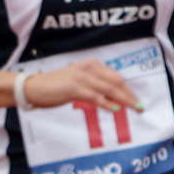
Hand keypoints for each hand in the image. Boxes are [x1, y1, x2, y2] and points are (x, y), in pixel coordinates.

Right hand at [20, 58, 140, 112]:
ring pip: (109, 88)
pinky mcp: (74, 87)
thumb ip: (93, 86)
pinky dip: (107, 103)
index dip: (128, 89)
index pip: (115, 77)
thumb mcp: (77, 83)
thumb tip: (111, 98)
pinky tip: (116, 109)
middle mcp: (89, 68)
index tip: (136, 100)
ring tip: (134, 108)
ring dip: (124, 100)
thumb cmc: (54, 87)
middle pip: (116, 82)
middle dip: (130, 95)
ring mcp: (82, 77)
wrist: (32, 88)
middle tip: (140, 107)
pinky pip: (96, 96)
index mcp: (91, 65)